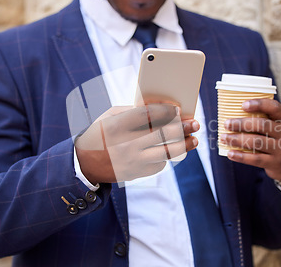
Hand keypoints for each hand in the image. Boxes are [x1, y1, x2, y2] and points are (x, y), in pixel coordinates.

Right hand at [75, 104, 199, 183]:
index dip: (165, 111)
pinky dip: (166, 156)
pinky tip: (170, 150)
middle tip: (195, 123)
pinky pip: (159, 164)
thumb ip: (132, 110)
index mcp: (117, 126)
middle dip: (182, 127)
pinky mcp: (137, 173)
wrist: (85, 164)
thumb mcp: (109, 117)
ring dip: (184, 145)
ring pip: (166, 152)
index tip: (177, 110)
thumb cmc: (100, 134)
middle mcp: (126, 144)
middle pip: (162, 134)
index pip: (147, 115)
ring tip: (195, 139)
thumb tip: (160, 107)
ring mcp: (133, 161)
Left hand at [219, 99, 280, 184]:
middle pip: (262, 125)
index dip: (259, 104)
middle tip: (226, 123)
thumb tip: (234, 112)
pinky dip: (241, 156)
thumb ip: (265, 121)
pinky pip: (255, 159)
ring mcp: (280, 149)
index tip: (243, 104)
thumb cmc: (280, 141)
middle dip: (241, 124)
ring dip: (237, 139)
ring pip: (256, 142)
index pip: (274, 108)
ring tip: (224, 138)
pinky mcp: (274, 163)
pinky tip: (230, 153)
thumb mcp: (280, 128)